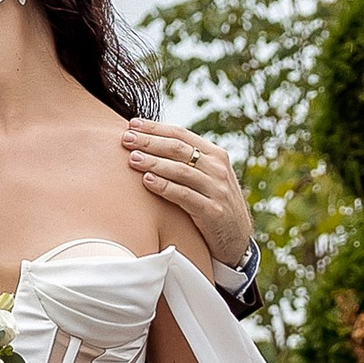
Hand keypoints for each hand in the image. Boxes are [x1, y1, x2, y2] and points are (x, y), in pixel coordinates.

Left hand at [119, 124, 253, 271]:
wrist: (237, 238)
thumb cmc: (213, 203)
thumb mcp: (207, 176)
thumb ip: (187, 161)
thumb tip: (151, 141)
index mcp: (216, 155)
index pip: (181, 133)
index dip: (156, 128)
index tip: (133, 124)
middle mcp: (218, 169)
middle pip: (178, 148)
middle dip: (149, 141)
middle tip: (126, 138)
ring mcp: (217, 190)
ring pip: (180, 170)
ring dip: (153, 162)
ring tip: (132, 158)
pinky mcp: (212, 211)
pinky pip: (184, 195)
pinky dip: (164, 186)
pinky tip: (147, 181)